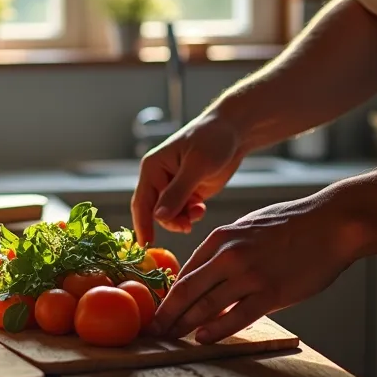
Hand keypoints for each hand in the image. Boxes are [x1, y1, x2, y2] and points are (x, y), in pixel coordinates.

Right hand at [132, 114, 245, 241]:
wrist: (234, 132)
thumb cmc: (213, 140)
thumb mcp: (196, 166)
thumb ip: (177, 193)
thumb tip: (158, 217)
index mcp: (153, 168)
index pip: (142, 201)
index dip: (142, 224)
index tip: (145, 245)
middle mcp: (159, 178)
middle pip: (156, 211)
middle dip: (170, 221)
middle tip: (187, 226)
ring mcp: (174, 186)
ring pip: (170, 214)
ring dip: (183, 219)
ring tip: (198, 212)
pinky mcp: (189, 191)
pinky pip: (183, 212)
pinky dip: (192, 215)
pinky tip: (201, 208)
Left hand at [151, 193, 362, 343]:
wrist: (332, 223)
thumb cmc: (292, 224)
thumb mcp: (248, 227)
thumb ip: (225, 248)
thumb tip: (207, 270)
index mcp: (220, 238)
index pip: (184, 273)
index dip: (167, 296)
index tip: (158, 311)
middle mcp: (228, 256)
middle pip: (186, 292)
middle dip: (166, 315)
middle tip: (152, 332)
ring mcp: (248, 275)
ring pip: (206, 307)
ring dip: (185, 326)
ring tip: (170, 339)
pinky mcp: (271, 293)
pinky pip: (236, 317)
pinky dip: (216, 331)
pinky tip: (203, 339)